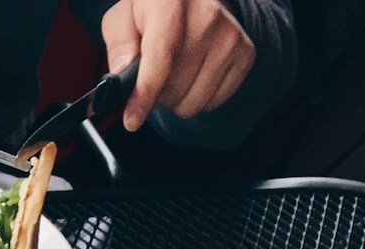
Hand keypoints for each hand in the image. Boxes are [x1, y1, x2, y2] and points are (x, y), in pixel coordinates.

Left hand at [102, 0, 254, 131]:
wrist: (193, 0)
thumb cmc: (153, 12)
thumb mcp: (123, 18)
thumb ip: (119, 44)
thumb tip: (122, 73)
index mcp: (170, 1)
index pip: (161, 56)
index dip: (145, 94)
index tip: (132, 121)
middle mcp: (207, 15)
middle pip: (175, 88)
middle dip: (155, 96)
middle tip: (151, 80)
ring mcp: (229, 35)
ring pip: (193, 102)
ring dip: (176, 100)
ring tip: (172, 76)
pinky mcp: (245, 53)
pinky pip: (213, 102)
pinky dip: (197, 98)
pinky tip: (192, 75)